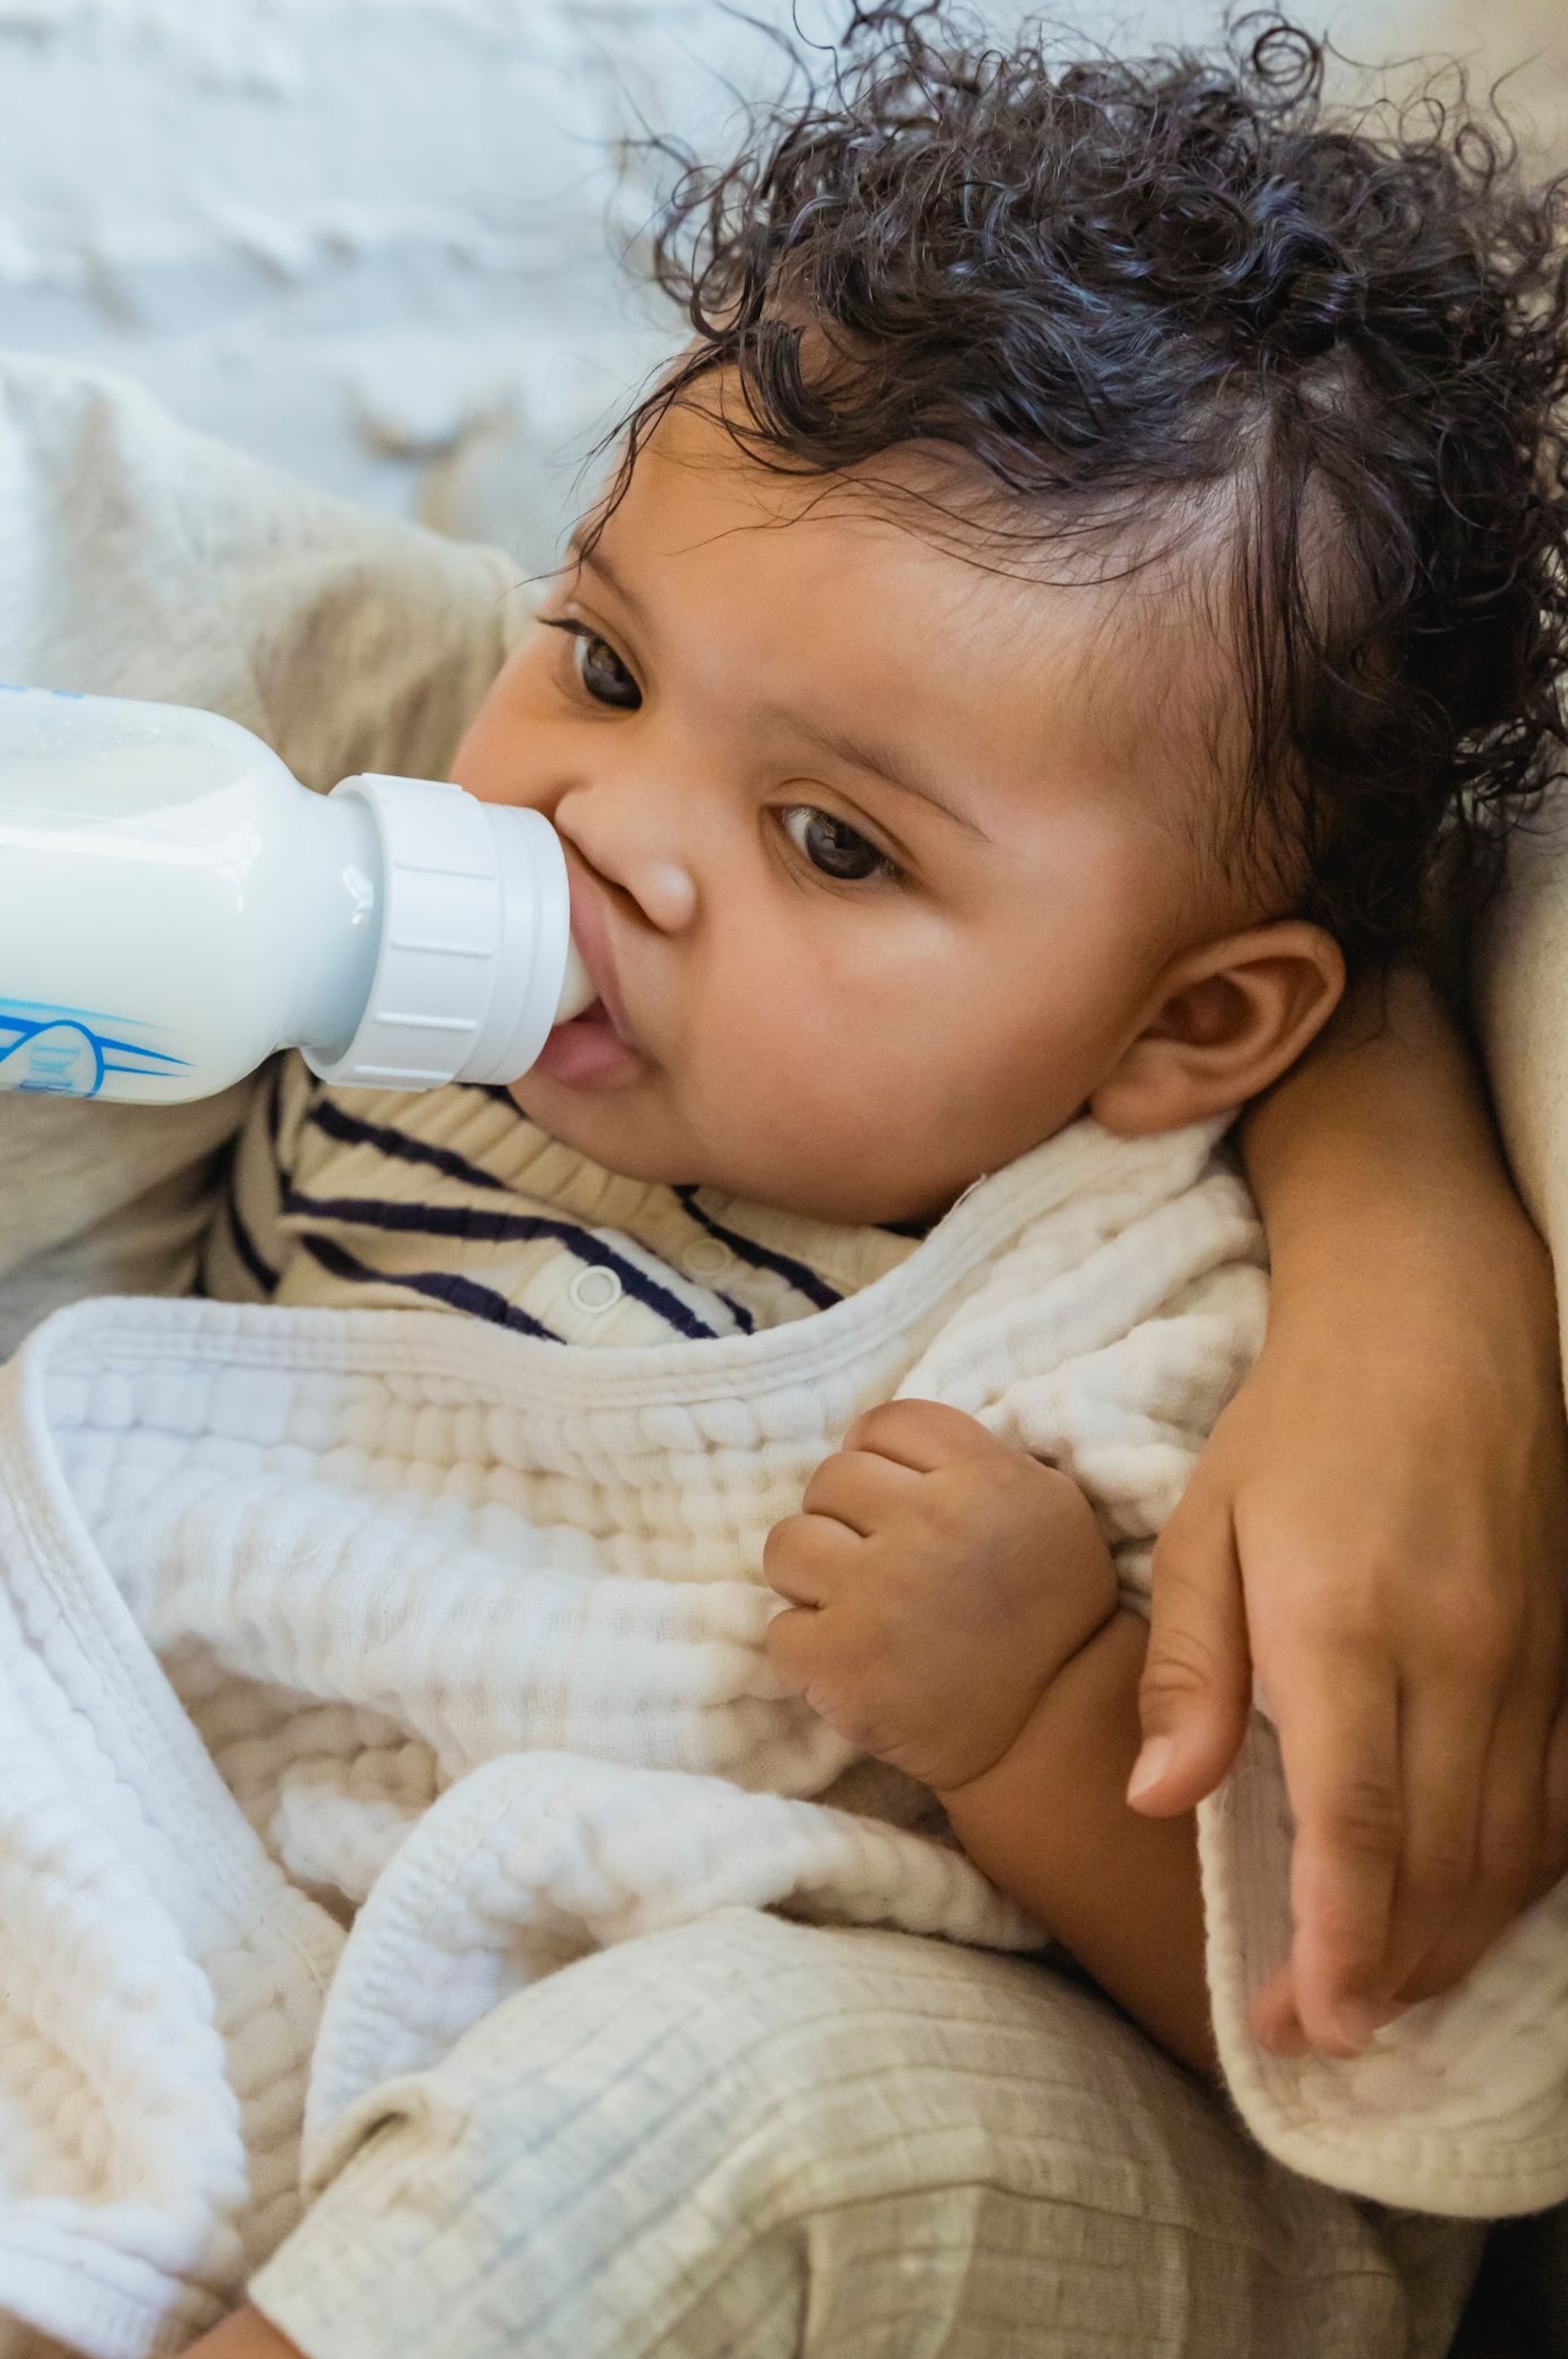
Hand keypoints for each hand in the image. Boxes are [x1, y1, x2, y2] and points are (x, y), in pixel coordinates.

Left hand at [764, 1398, 1117, 1792]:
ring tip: (856, 1605)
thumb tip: (879, 1442)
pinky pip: (779, 1628)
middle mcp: (930, 1524)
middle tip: (881, 1563)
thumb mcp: (1045, 1504)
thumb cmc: (1047, 1610)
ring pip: (787, 1544)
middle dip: (847, 1518)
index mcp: (982, 1477)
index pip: (884, 1423)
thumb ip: (974, 1458)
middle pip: (830, 1478)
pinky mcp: (841, 1663)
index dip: (879, 1457)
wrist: (1050, 1728)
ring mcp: (879, 1594)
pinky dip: (807, 1646)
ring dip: (812, 1575)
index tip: (892, 1499)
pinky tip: (852, 1658)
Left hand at [1129, 1208, 1567, 2057]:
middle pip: (1441, 1865)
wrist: (1436, 1326)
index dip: (1338, 1943)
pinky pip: (1553, 1800)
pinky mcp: (1562, 1651)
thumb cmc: (1301, 1423)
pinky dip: (1514, 1877)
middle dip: (1387, 1970)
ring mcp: (1526, 1661)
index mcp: (1345, 1631)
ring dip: (1451, 1941)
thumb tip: (1153, 1797)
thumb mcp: (1208, 1527)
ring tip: (1385, 1992)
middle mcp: (1454, 1661)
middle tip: (1325, 2032)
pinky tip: (1470, 1910)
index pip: (1357, 1829)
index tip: (1310, 2022)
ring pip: (1508, 1849)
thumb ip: (1189, 1670)